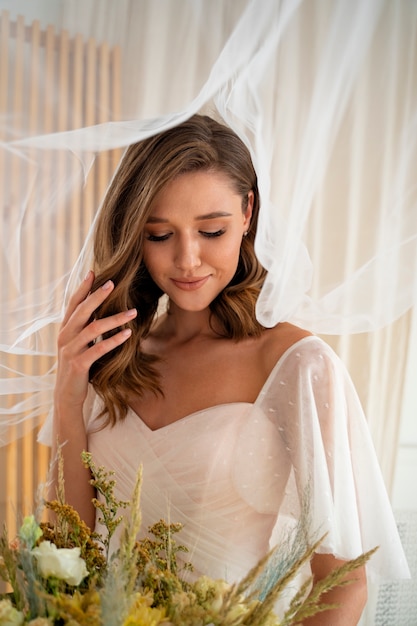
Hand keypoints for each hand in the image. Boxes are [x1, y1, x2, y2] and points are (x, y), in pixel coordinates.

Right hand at [54, 270, 136, 409]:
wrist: (67, 395)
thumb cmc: (77, 367)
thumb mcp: (78, 344)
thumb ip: (84, 328)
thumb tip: (97, 308)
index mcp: (65, 329)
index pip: (72, 304)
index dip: (82, 288)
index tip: (93, 272)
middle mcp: (65, 337)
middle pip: (81, 311)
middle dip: (97, 296)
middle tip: (113, 282)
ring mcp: (70, 350)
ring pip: (92, 328)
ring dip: (114, 319)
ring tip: (133, 312)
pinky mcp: (79, 364)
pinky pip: (98, 348)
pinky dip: (114, 340)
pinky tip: (128, 334)